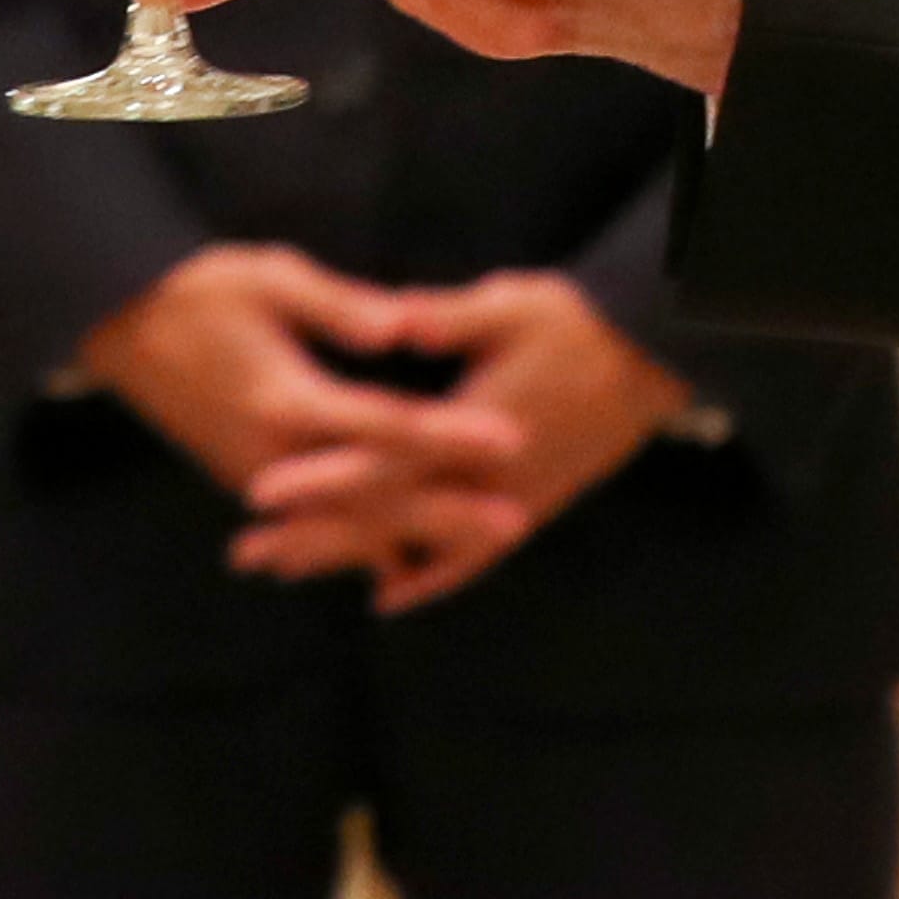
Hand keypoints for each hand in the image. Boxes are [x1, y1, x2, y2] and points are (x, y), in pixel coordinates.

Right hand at [74, 242, 524, 545]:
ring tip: (473, 546)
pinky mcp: (247, 481)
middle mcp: (273, 456)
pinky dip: (362, 542)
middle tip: (513, 521)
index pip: (386, 426)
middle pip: (375, 496)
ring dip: (411, 535)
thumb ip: (338, 305)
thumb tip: (402, 327)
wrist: (118, 325)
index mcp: (285, 400)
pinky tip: (401, 558)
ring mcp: (257, 478)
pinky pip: (316, 526)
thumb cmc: (198, 289)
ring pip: (345, 525)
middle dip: (447, 511)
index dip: (451, 435)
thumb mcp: (268, 277)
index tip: (509, 437)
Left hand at [231, 271, 684, 611]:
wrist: (650, 362)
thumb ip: (448, 317)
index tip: (263, 493)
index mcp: (474, 429)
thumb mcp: (512, 305)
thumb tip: (393, 317)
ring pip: (418, 546)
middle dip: (315, 537)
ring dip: (352, 558)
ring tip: (287, 571)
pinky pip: (472, 557)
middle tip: (248, 555)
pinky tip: (387, 593)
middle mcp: (487, 481)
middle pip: (388, 518)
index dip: (323, 478)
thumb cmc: (579, 325)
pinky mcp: (528, 508)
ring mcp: (509, 503)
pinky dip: (429, 577)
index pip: (385, 462)